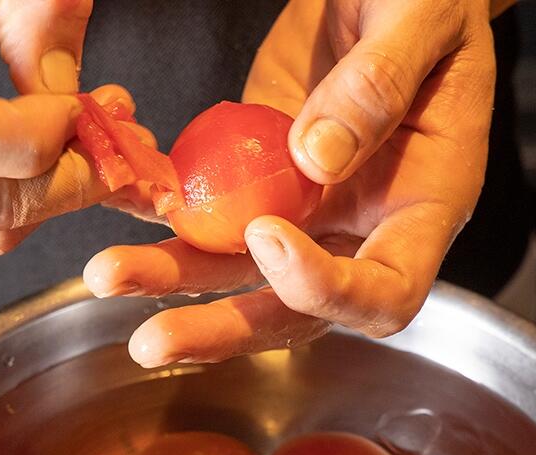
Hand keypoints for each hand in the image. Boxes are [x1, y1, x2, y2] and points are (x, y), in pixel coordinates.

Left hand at [85, 0, 494, 366]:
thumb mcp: (422, 17)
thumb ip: (380, 84)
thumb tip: (316, 158)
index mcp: (425, 203)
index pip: (385, 293)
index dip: (325, 289)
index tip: (267, 235)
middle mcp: (362, 223)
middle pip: (295, 309)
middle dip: (222, 327)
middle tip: (152, 340)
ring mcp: (307, 208)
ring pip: (238, 272)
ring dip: (173, 280)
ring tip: (110, 275)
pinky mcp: (258, 179)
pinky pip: (210, 214)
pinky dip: (164, 220)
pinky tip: (122, 214)